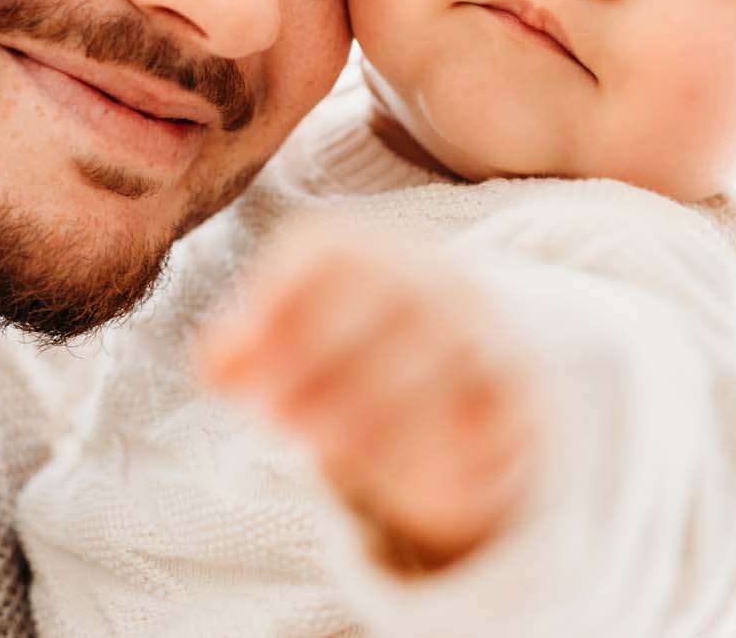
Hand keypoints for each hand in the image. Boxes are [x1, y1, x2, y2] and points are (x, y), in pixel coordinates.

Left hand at [197, 219, 539, 572]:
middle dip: (329, 358)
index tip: (236, 380)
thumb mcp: (285, 335)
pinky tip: (408, 486)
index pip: (325, 255)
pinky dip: (455, 449)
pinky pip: (496, 414)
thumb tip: (216, 366)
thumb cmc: (345, 344)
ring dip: (384, 407)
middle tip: (276, 420)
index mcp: (367, 249)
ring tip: (323, 455)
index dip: (276, 308)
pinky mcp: (519, 396)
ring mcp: (485, 332)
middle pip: (391, 298)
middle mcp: (433, 279)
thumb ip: (242, 349)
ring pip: (448, 354)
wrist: (466, 362)